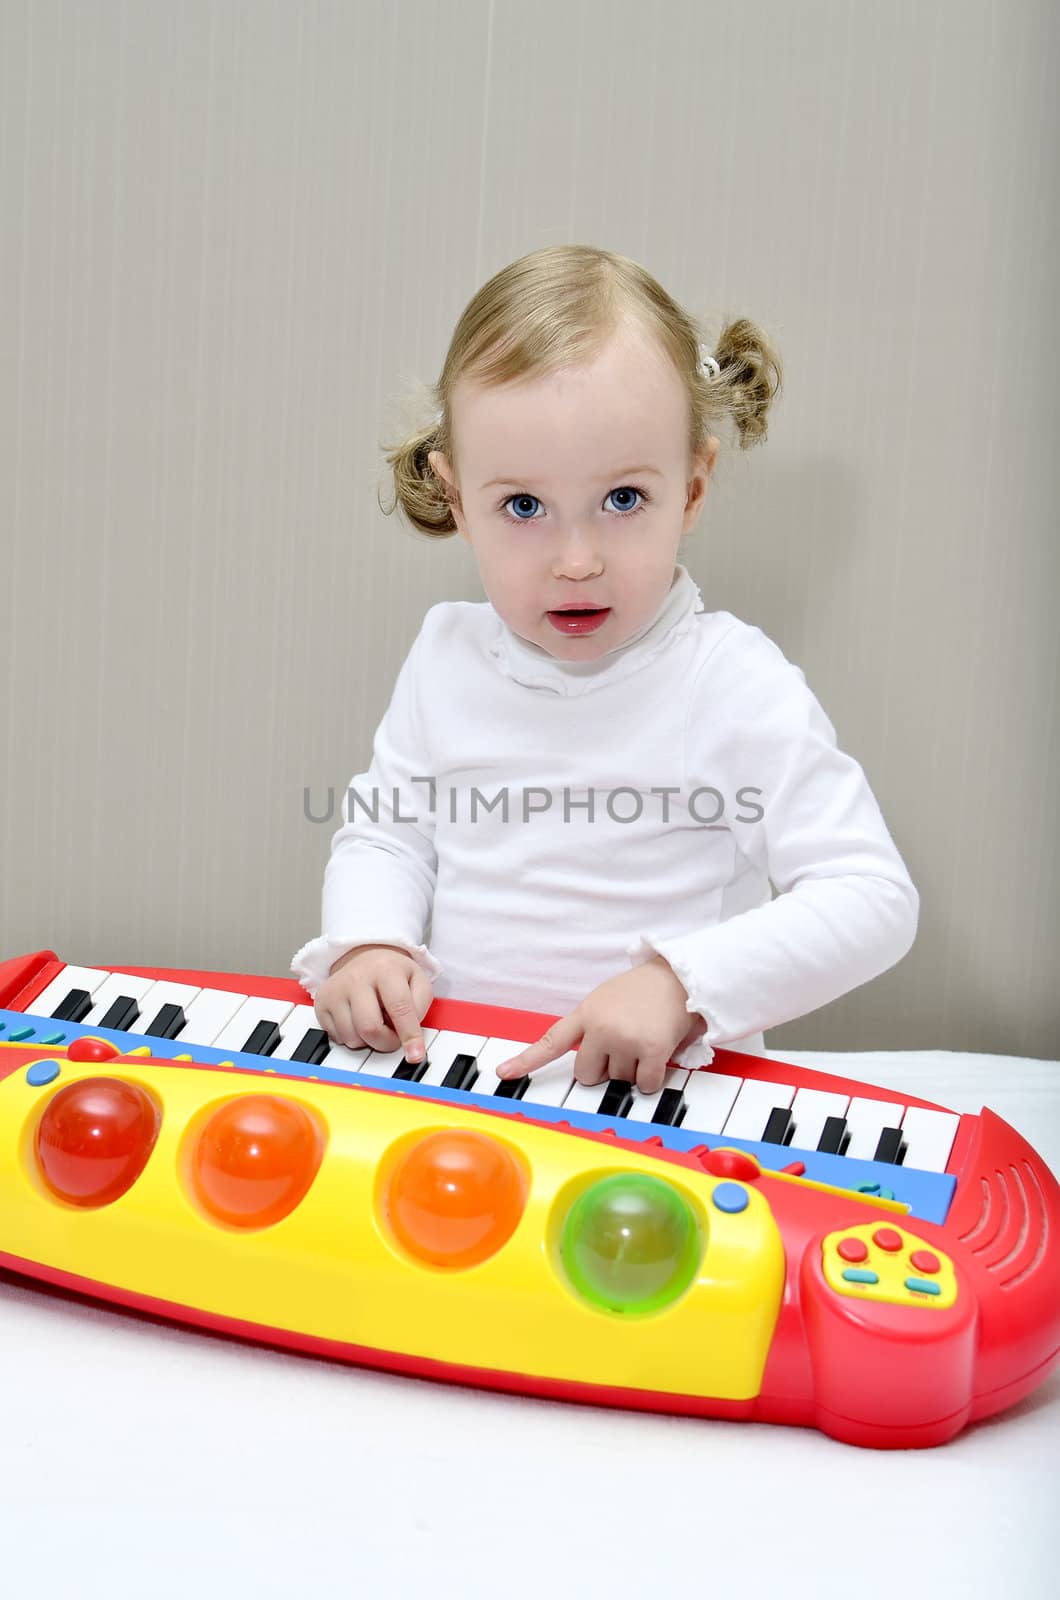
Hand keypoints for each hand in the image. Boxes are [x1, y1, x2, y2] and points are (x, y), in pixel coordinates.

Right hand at [314, 944, 433, 1062]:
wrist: (363, 956)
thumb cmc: (392, 972)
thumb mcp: (417, 980)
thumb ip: (420, 1006)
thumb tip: (410, 1036)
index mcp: (386, 969)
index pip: (399, 1007)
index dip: (409, 1034)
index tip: (415, 1055)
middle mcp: (356, 978)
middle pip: (370, 1028)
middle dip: (386, 1042)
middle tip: (392, 1036)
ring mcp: (336, 990)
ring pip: (352, 1037)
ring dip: (368, 1040)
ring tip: (374, 1021)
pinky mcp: (321, 1003)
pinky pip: (337, 1038)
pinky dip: (352, 1037)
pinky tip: (358, 1020)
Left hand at [494, 955, 706, 1095]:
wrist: (677, 977)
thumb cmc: (642, 991)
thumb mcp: (604, 1000)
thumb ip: (590, 1026)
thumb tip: (591, 1064)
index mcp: (586, 1014)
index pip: (551, 1041)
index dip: (526, 1061)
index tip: (504, 1074)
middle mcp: (601, 1028)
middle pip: (587, 1075)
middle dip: (603, 1071)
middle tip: (621, 1051)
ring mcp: (625, 1040)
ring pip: (619, 1081)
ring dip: (631, 1072)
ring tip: (643, 1042)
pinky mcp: (651, 1050)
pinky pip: (644, 1084)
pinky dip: (651, 1079)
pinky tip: (657, 1059)